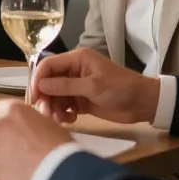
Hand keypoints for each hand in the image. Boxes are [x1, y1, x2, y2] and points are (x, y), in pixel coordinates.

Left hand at [0, 99, 72, 179]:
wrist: (56, 170)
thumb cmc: (57, 146)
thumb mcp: (46, 123)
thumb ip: (29, 119)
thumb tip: (26, 124)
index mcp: (13, 108)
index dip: (6, 119)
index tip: (12, 127)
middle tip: (8, 144)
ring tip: (6, 158)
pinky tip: (6, 169)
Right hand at [30, 47, 160, 124]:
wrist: (144, 103)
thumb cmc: (120, 88)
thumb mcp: (92, 86)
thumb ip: (65, 85)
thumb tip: (40, 85)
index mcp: (77, 59)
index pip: (48, 65)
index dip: (38, 79)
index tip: (34, 97)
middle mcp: (74, 71)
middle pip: (49, 82)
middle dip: (46, 97)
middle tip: (47, 112)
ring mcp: (77, 86)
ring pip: (55, 96)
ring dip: (54, 107)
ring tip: (61, 119)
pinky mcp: (82, 100)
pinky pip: (65, 106)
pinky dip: (64, 113)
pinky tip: (70, 120)